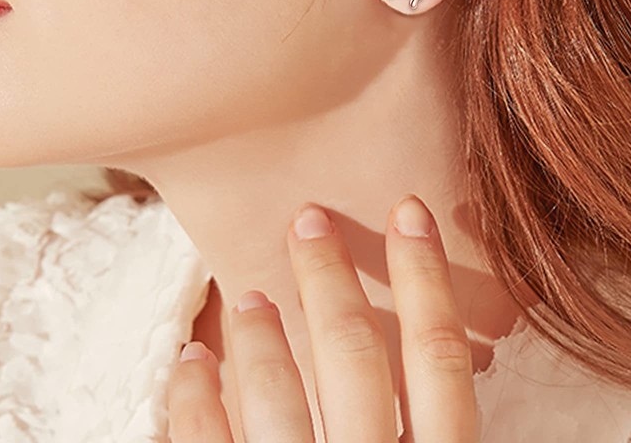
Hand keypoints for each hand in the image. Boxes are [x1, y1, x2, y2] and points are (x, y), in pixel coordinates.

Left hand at [167, 194, 479, 442]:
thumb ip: (434, 424)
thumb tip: (431, 343)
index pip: (438, 358)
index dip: (426, 276)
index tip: (409, 208)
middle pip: (354, 356)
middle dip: (329, 279)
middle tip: (307, 220)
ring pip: (279, 394)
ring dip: (259, 333)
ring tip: (247, 296)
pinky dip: (195, 397)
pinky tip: (192, 361)